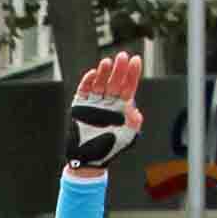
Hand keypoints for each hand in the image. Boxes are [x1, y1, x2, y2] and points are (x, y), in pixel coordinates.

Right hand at [64, 51, 144, 173]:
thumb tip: (135, 111)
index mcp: (121, 107)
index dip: (132, 74)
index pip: (128, 86)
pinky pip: (84, 90)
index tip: (136, 61)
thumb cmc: (110, 148)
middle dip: (119, 69)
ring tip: (107, 62)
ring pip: (100, 83)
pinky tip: (93, 74)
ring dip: (104, 72)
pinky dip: (88, 82)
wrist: (89, 159)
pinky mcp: (80, 106)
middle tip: (122, 57)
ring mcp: (94, 103)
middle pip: (115, 82)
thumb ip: (134, 123)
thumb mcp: (127, 137)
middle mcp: (108, 102)